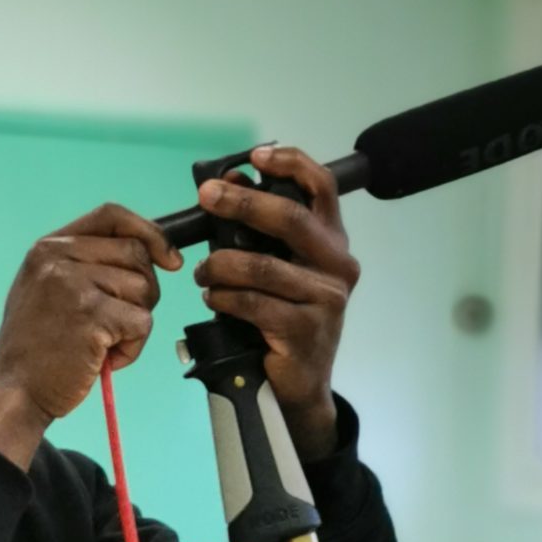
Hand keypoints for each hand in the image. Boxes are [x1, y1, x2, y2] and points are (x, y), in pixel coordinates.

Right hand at [0, 203, 181, 468]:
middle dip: (143, 290)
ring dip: (135, 324)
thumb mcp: (46, 289)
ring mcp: (74, 285)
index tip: (169, 258)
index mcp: (48, 247)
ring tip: (102, 343)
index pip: (111, 216)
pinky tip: (104, 358)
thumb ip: (85, 264)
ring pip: (144, 289)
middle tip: (118, 321)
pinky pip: (142, 322)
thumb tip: (149, 251)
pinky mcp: (91, 316)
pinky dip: (133, 347)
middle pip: (136, 253)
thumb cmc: (36, 347)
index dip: (149, 232)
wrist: (13, 391)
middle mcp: (58, 259)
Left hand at [194, 146, 358, 460]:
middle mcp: (339, 266)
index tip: (255, 156)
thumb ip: (261, 231)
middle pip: (290, 218)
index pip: (322, 188)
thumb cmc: (285, 320)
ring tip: (202, 274)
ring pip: (262, 266)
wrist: (299, 384)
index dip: (291, 163)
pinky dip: (223, 297)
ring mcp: (326, 299)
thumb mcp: (281, 270)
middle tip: (207, 196)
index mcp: (333, 243)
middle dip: (242, 202)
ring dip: (220, 265)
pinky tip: (212, 299)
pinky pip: (253, 302)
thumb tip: (230, 181)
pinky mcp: (305, 330)